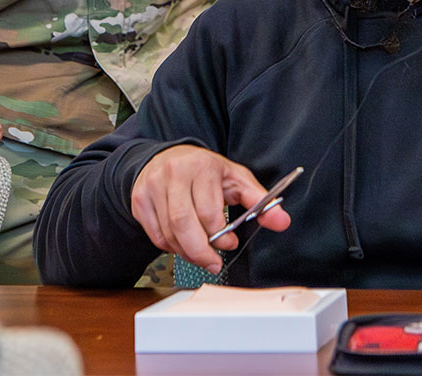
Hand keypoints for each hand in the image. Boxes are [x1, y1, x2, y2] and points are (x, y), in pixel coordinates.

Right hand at [131, 146, 291, 273]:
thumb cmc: (206, 171)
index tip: (230, 242)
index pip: (208, 212)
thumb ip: (260, 201)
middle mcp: (173, 174)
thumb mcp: (237, 179)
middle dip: (201, 252)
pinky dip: (171, 247)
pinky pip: (155, 236)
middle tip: (214, 263)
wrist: (168, 158)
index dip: (221, 236)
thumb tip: (282, 221)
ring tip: (201, 255)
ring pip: (168, 234)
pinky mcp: (140, 201)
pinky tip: (183, 243)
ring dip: (188, 253)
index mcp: (201, 167)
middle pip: (183, 225)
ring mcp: (152, 187)